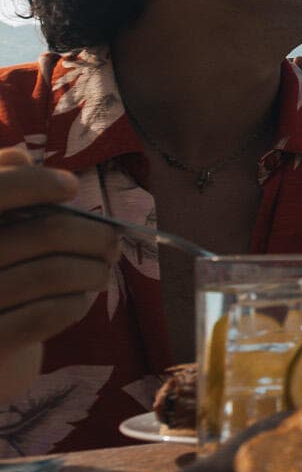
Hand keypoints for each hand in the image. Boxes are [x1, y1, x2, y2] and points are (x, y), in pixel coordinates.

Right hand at [0, 147, 121, 394]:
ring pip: (53, 274)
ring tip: (103, 270)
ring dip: (93, 270)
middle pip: (43, 233)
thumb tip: (18, 156)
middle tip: (113, 241)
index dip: (35, 183)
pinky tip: (81, 299)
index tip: (70, 187)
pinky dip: (75, 304)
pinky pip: (46, 315)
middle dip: (93, 235)